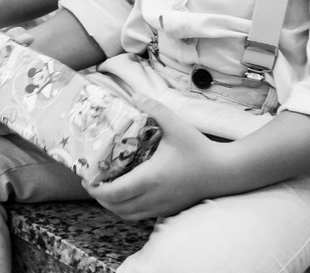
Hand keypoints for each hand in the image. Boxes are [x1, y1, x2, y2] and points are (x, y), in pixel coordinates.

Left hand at [84, 96, 230, 220]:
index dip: (95, 189)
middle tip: (90, 180)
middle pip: (116, 208)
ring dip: (112, 205)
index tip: (85, 177)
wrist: (224, 172)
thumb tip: (133, 93)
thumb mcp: (176, 125)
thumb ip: (154, 108)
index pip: (114, 193)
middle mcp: (153, 197)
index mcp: (151, 179)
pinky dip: (126, 208)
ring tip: (104, 187)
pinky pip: (139, 215)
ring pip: (127, 215)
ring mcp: (161, 206)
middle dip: (99, 197)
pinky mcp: (168, 209)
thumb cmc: (199, 149)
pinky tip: (126, 192)